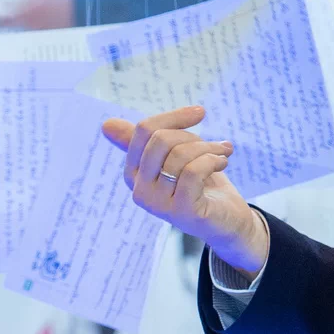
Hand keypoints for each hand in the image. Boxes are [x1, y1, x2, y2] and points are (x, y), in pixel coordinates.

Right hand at [101, 106, 268, 272]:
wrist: (227, 220)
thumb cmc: (201, 184)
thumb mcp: (175, 156)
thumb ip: (148, 140)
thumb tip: (105, 124)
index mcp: (133, 172)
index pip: (144, 129)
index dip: (174, 117)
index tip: (199, 113)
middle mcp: (139, 190)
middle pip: (160, 140)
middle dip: (192, 136)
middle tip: (215, 145)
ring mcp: (158, 204)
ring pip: (179, 155)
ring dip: (209, 149)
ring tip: (222, 153)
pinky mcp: (181, 212)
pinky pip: (193, 171)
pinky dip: (213, 161)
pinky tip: (222, 163)